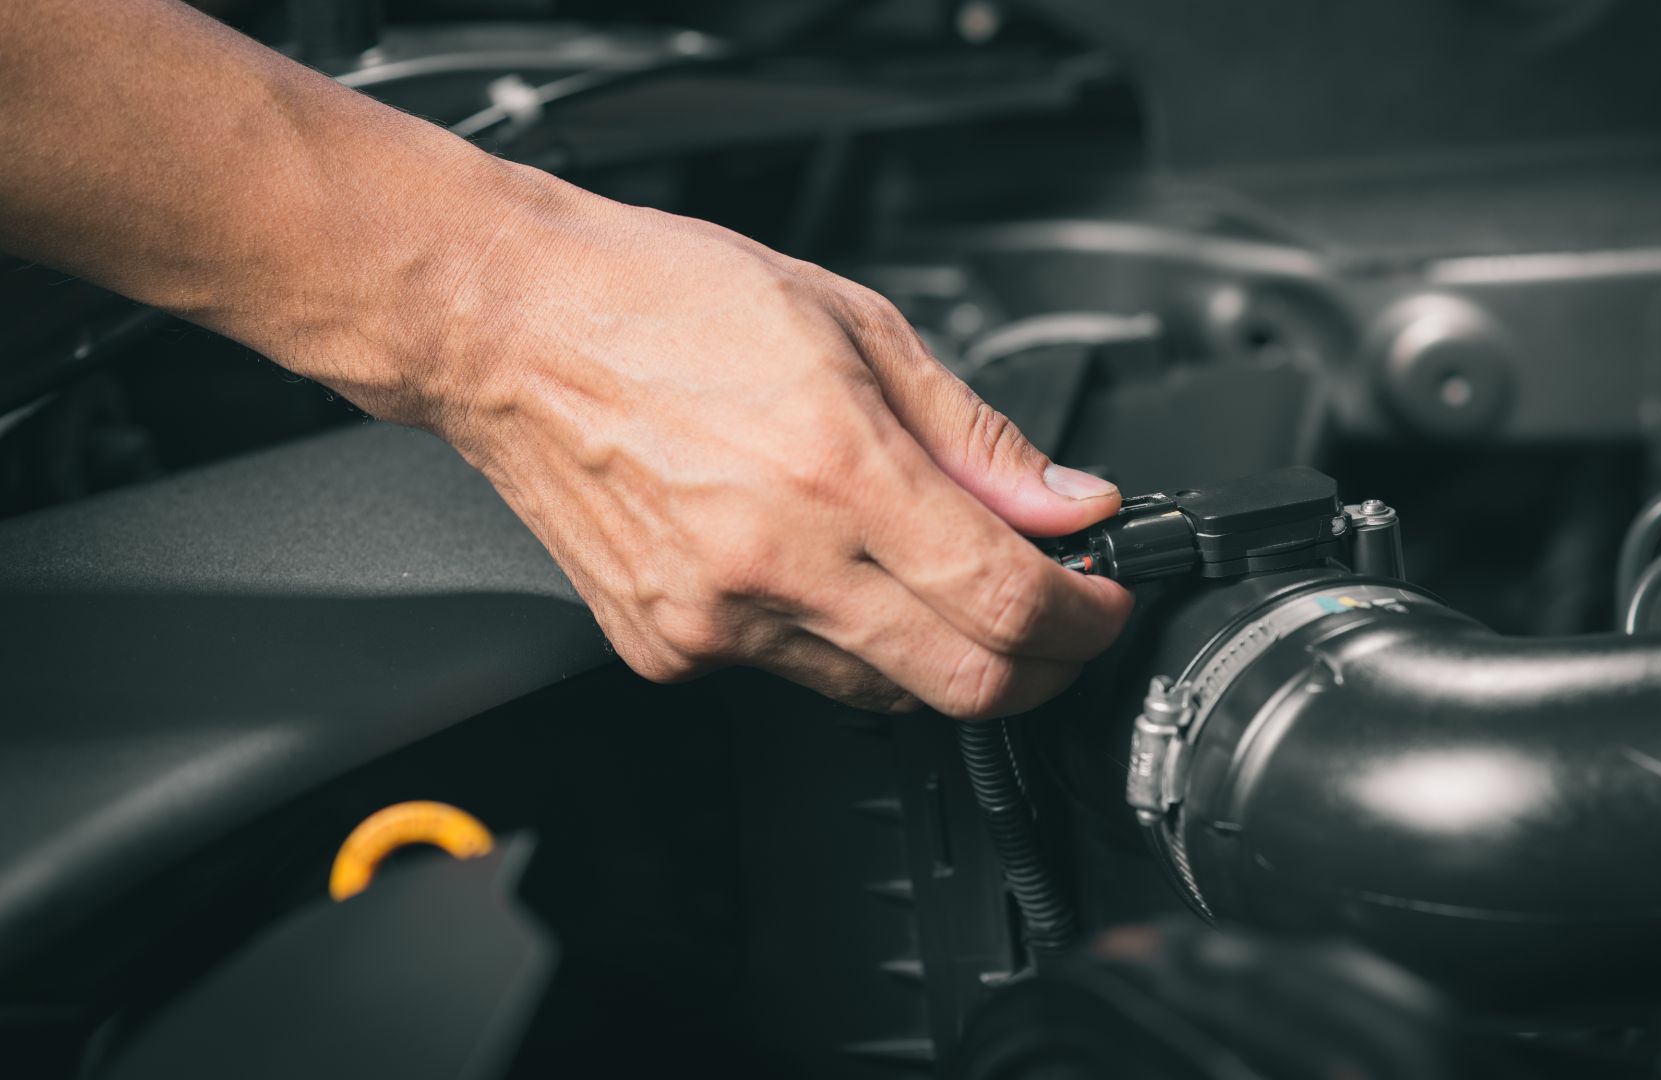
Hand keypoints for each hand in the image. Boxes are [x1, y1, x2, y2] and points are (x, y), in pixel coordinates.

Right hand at [400, 173, 1132, 716]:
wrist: (511, 327)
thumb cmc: (662, 301)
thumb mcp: (855, 325)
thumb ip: (976, 436)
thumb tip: (1066, 502)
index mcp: (836, 468)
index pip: (1006, 600)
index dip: (1083, 617)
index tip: (1102, 600)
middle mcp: (774, 561)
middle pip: (964, 684)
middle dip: (1041, 666)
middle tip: (1061, 621)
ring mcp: (714, 620)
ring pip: (884, 695)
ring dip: (942, 653)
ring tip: (937, 577)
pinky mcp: (665, 648)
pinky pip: (793, 677)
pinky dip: (841, 641)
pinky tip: (826, 573)